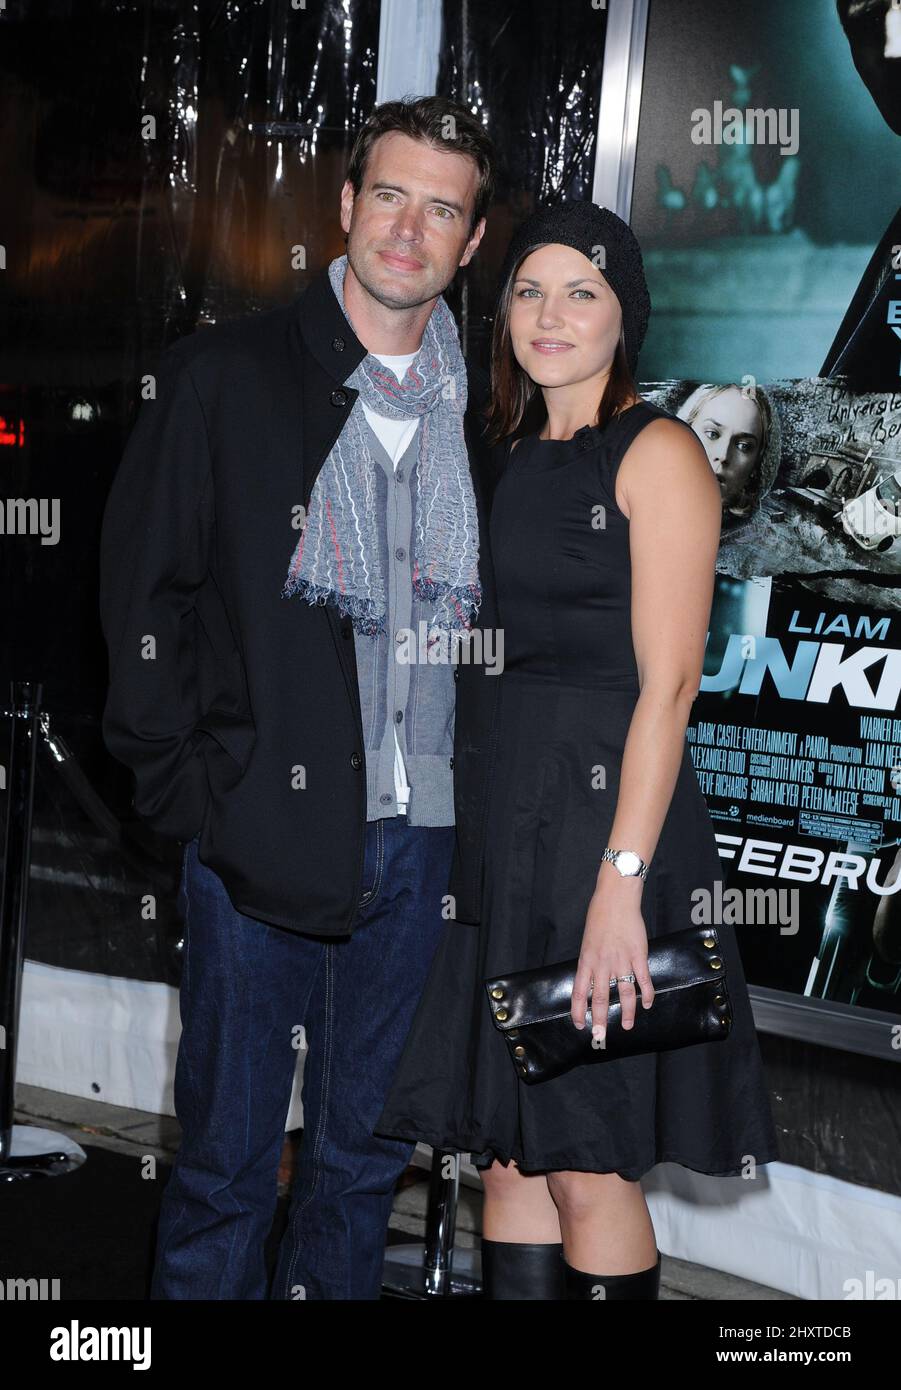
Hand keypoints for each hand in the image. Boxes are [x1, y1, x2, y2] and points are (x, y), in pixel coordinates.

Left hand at [570, 877, 654, 1042]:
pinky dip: (646, 994)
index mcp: (587, 961)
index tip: (580, 1025)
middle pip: (601, 998)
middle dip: (601, 1020)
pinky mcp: (638, 955)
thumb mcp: (587, 944)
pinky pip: (643, 979)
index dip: (578, 1011)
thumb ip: (590, 965)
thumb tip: (590, 985)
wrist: (615, 900)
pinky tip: (647, 1004)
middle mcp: (603, 964)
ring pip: (625, 993)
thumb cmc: (599, 919)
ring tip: (628, 1026)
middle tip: (600, 1035)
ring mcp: (621, 960)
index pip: (580, 992)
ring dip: (627, 1012)